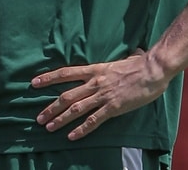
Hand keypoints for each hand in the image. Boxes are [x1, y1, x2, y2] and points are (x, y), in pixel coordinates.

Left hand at [31, 50, 171, 140]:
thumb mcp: (126, 58)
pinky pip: (93, 120)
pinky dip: (81, 129)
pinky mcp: (113, 107)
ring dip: (61, 119)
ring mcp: (103, 95)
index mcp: (94, 70)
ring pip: (76, 109)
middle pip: (66, 95)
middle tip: (38, 117)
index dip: (48, 78)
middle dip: (50, 108)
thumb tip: (134, 52)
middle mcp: (94, 83)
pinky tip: (71, 136)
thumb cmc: (141, 64)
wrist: (153, 70)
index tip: (34, 83)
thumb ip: (123, 58)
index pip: (65, 73)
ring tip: (48, 127)